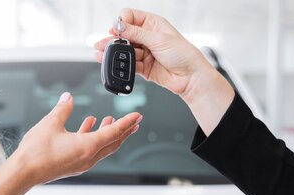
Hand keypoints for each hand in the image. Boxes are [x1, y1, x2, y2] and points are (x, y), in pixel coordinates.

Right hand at [13, 92, 140, 184]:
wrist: (24, 172)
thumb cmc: (36, 152)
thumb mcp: (50, 123)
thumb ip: (63, 109)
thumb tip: (69, 98)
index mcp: (88, 146)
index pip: (114, 132)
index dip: (126, 122)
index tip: (137, 115)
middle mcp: (89, 157)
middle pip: (113, 142)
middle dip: (124, 131)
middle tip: (134, 122)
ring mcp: (82, 163)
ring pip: (102, 147)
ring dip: (108, 133)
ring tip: (111, 121)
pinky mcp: (74, 164)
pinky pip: (90, 150)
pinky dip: (93, 137)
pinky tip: (89, 126)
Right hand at [94, 9, 216, 99]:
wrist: (191, 77)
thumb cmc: (183, 54)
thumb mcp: (159, 39)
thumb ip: (137, 34)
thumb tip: (120, 27)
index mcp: (153, 24)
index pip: (130, 17)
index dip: (121, 22)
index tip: (116, 30)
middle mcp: (148, 37)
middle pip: (125, 35)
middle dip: (113, 39)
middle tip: (102, 44)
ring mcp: (145, 52)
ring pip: (125, 51)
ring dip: (114, 53)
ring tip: (102, 54)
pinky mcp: (143, 66)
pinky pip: (129, 64)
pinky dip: (121, 65)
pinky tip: (112, 64)